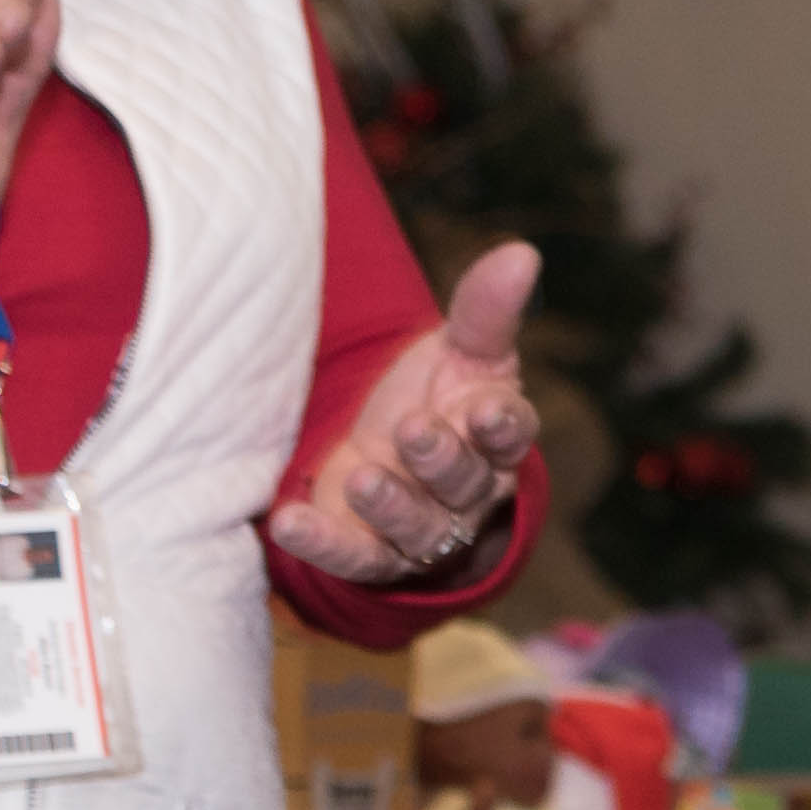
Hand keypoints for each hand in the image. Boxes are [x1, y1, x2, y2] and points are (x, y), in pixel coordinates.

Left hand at [271, 243, 543, 585]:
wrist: (387, 452)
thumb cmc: (437, 398)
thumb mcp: (460, 350)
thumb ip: (485, 309)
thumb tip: (522, 252)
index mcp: (495, 439)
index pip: (510, 435)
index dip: (501, 426)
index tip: (484, 409)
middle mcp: (466, 491)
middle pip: (464, 484)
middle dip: (440, 459)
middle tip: (414, 430)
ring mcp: (419, 527)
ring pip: (417, 527)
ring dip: (391, 505)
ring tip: (362, 478)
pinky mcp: (371, 552)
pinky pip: (354, 557)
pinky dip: (324, 544)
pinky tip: (288, 521)